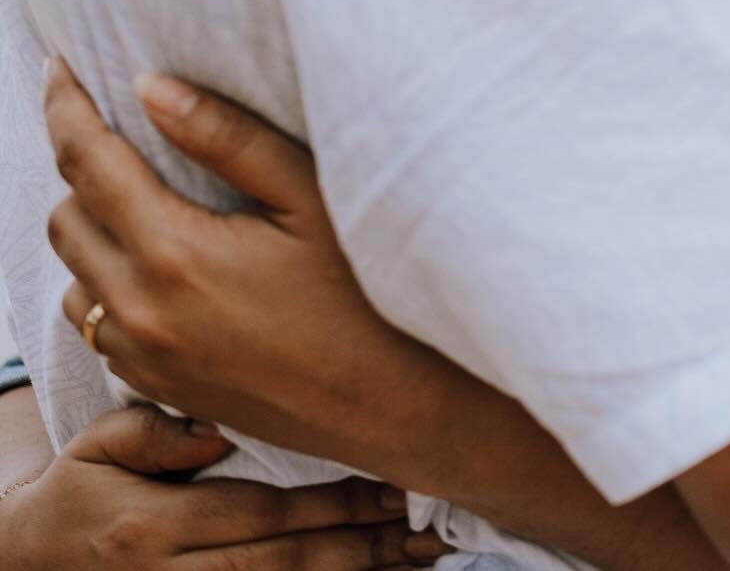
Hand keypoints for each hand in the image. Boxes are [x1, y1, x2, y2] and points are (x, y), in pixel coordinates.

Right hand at [0, 404, 443, 568]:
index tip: (392, 485)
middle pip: (285, 567)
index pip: (261, 518)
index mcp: (153, 529)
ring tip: (420, 560)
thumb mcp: (98, 448)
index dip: (332, 506)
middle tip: (428, 528)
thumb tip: (219, 432)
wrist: (25, 566)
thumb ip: (156, 433)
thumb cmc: (75, 494)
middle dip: (363, 546)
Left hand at [43, 58, 466, 493]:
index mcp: (173, 253)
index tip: (59, 69)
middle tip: (118, 129)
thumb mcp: (307, 196)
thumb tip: (151, 88)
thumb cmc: (362, 293)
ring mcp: (142, 357)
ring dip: (92, 227)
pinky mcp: (155, 386)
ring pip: (73, 274)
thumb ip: (226, 137)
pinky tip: (161, 261)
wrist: (385, 404)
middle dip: (78, 164)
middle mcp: (140, 310)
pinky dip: (108, 281)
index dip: (64, 107)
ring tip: (142, 194)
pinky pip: (98, 323)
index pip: (86, 162)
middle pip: (64, 216)